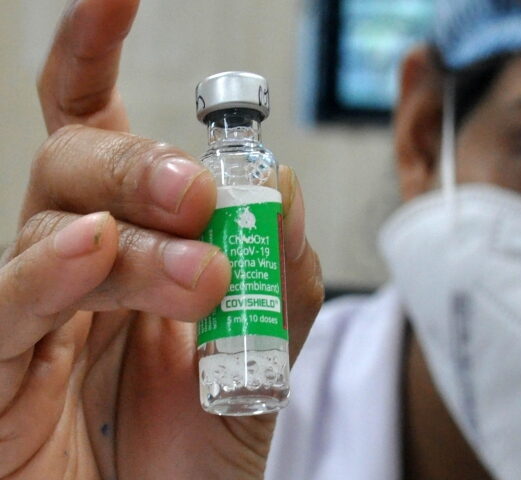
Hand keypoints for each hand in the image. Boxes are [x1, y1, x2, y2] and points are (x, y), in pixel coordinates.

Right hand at [0, 1, 323, 478]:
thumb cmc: (207, 437)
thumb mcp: (267, 344)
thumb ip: (281, 267)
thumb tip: (277, 183)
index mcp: (131, 235)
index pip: (94, 121)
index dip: (92, 50)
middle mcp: (71, 258)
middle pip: (72, 162)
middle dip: (141, 166)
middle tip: (202, 196)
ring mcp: (28, 310)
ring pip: (52, 228)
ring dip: (131, 239)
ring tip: (200, 273)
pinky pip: (3, 308)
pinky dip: (49, 275)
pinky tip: (90, 251)